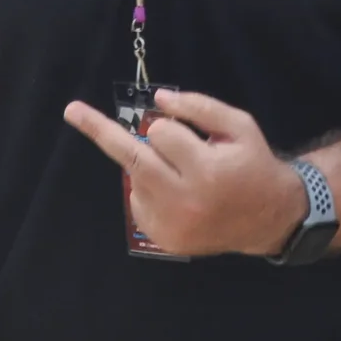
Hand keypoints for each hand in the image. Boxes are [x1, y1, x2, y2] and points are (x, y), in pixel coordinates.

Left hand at [63, 89, 307, 258]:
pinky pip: (138, 202)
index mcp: (207, 170)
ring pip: (135, 179)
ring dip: (146, 164)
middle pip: (133, 158)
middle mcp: (185, 201)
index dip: (170, 125)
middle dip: (102, 131)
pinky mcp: (164, 240)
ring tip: (177, 169)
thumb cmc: (252, 163)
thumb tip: (157, 101)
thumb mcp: (238, 125)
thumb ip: (199, 107)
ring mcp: (171, 225)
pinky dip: (145, 188)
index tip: (171, 121)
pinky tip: (173, 190)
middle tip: (72, 110)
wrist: (269, 217)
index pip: (162, 133)